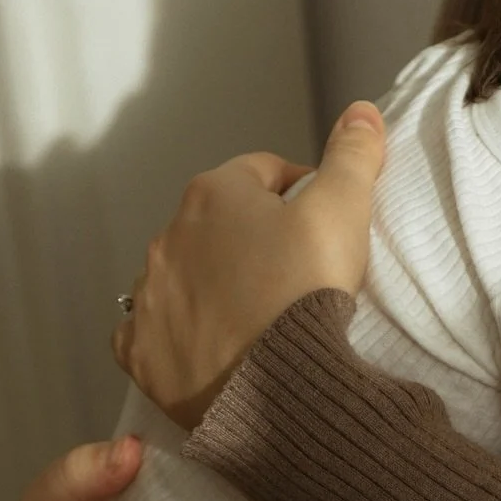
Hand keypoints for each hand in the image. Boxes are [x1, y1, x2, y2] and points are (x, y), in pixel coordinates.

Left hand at [112, 102, 385, 427]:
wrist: (278, 389)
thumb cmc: (308, 290)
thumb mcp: (344, 211)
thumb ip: (352, 155)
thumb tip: (361, 110)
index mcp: (214, 193)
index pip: (264, 171)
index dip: (300, 190)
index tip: (325, 224)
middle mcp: (169, 236)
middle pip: (221, 222)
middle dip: (254, 237)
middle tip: (299, 271)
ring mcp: (148, 294)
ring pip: (184, 273)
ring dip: (215, 282)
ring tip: (260, 312)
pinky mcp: (139, 350)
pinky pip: (151, 329)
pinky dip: (176, 331)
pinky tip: (209, 343)